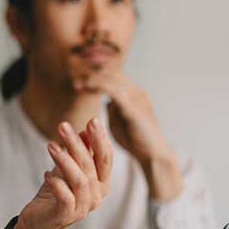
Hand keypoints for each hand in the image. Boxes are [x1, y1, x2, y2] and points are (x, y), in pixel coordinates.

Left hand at [14, 119, 110, 228]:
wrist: (40, 222)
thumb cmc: (55, 193)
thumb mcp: (67, 168)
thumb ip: (79, 152)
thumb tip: (86, 130)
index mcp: (101, 183)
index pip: (105, 158)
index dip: (100, 139)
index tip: (93, 120)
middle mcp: (96, 195)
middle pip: (91, 165)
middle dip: (78, 144)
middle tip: (63, 126)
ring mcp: (83, 206)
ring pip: (79, 179)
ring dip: (64, 160)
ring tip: (50, 146)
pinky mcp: (67, 214)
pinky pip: (64, 195)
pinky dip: (56, 182)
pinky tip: (46, 173)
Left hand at [74, 72, 182, 199]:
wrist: (153, 154)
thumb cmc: (135, 140)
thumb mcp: (119, 122)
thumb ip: (113, 110)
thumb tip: (106, 102)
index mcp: (134, 94)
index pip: (113, 77)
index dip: (95, 77)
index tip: (78, 83)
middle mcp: (136, 92)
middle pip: (112, 74)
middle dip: (92, 75)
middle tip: (75, 82)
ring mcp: (136, 98)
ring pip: (112, 79)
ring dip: (93, 79)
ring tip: (78, 85)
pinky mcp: (133, 109)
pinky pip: (115, 91)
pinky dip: (99, 86)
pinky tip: (87, 87)